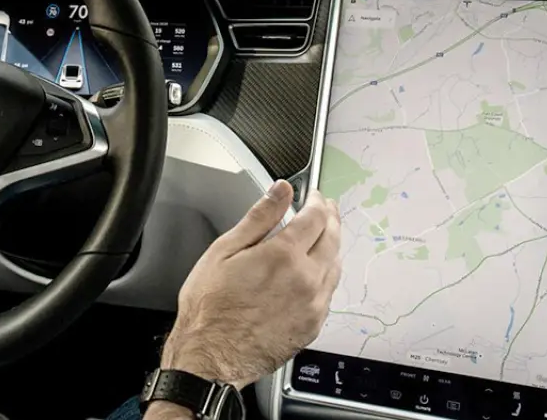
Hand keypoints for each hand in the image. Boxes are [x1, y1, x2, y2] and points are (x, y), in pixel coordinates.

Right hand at [159, 180, 341, 389]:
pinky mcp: (313, 324)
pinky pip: (329, 292)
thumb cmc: (210, 307)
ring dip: (332, 245)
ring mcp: (313, 305)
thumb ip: (259, 217)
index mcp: (283, 256)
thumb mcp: (224, 251)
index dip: (317, 201)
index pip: (316, 217)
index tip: (314, 196)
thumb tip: (280, 191)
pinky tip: (315, 270)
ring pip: (336, 265)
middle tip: (325, 209)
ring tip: (323, 235)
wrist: (211, 356)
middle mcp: (306, 279)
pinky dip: (327, 273)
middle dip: (331, 218)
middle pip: (333, 238)